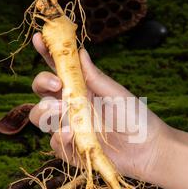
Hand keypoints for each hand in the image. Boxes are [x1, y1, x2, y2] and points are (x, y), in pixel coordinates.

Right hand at [29, 33, 168, 181]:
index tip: (38, 38)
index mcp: (80, 89)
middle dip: (42, 83)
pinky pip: (54, 144)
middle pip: (41, 92)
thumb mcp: (117, 94)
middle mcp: (70, 107)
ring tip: (62, 111)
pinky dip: (58, 138)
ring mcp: (68, 128)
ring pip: (39, 117)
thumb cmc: (136, 117)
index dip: (45, 52)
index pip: (58, 68)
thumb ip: (95, 77)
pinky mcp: (71, 150)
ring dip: (45, 111)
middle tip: (56, 84)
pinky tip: (70, 134)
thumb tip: (80, 51)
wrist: (149, 149)